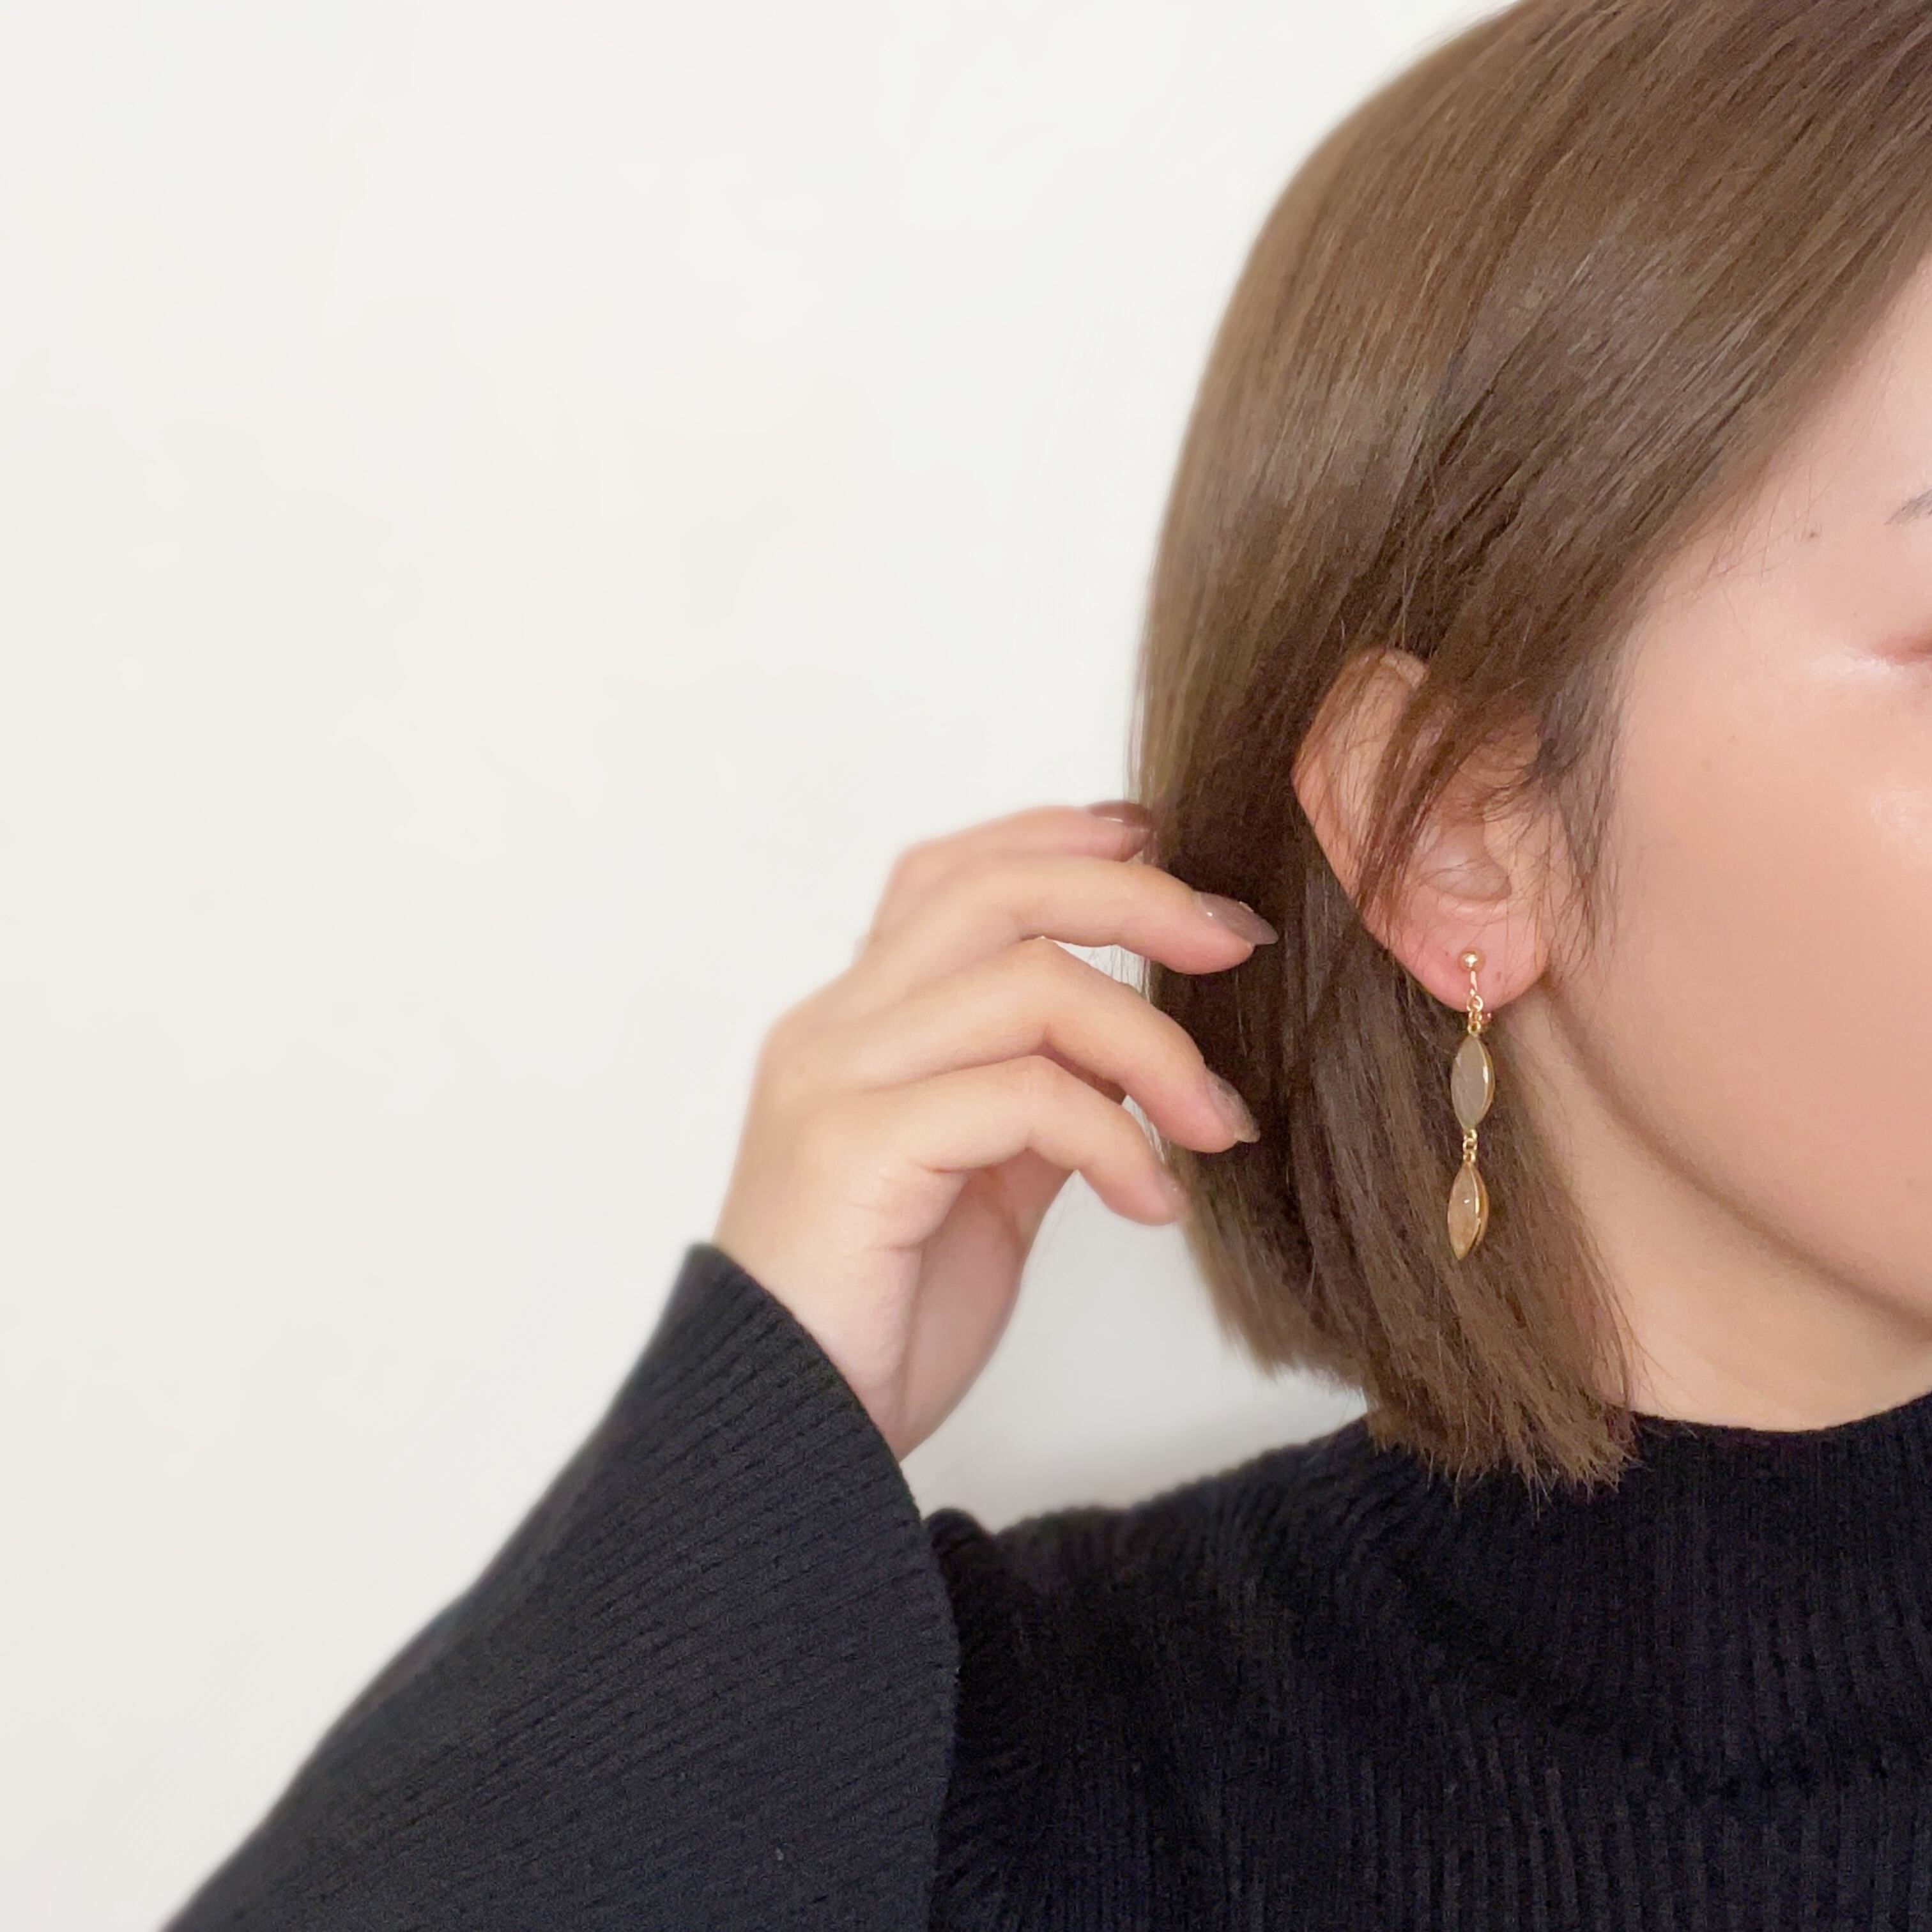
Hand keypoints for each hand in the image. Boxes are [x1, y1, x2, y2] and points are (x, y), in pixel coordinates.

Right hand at [709, 801, 1274, 1459]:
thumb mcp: (984, 1189)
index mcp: (856, 1024)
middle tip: (1233, 940)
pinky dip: (1115, 1139)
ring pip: (1026, 983)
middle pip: (994, 892)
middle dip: (1131, 897)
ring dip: (1154, 1043)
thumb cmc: (880, 1319)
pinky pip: (1024, 1096)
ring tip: (1217, 1123)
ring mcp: (836, 1080)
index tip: (1159, 843)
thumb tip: (1136, 1053)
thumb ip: (1038, 1104)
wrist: (782, 1442)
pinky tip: (1151, 1203)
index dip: (1055, 837)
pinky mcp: (856, 1146)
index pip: (949, 875)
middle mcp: (834, 1028)